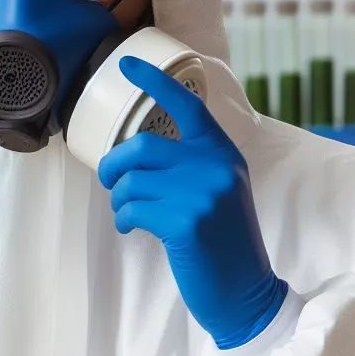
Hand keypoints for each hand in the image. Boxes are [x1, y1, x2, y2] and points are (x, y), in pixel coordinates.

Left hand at [97, 56, 287, 349]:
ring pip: (130, 181)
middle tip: (110, 182)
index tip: (125, 64)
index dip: (154, 82)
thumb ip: (190, 164)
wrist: (244, 290)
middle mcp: (214, 165)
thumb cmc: (221, 241)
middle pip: (140, 146)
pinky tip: (133, 229)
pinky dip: (124, 220)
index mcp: (222, 152)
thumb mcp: (218, 190)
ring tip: (129, 214)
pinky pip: (131, 209)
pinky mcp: (185, 221)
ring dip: (119, 200)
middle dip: (113, 165)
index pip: (186, 104)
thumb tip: (135, 152)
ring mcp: (201, 192)